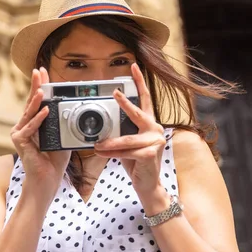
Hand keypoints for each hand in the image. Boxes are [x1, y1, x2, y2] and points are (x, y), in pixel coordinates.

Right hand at [10, 67, 70, 198]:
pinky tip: (46, 110)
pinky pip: (30, 127)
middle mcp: (24, 125)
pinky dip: (39, 119)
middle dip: (36, 85)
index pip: (38, 101)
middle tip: (39, 71)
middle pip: (31, 102)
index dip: (41, 86)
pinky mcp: (20, 141)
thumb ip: (63, 124)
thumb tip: (74, 110)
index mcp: (34, 123)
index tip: (43, 72)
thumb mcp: (63, 137)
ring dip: (37, 99)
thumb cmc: (54, 160)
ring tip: (43, 88)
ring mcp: (20, 132)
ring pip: (29, 112)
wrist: (47, 179)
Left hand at [94, 63, 167, 199]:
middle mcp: (154, 129)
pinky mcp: (150, 154)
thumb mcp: (127, 143)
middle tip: (115, 93)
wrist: (147, 184)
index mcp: (148, 123)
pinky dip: (113, 153)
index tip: (133, 67)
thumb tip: (101, 124)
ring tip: (96, 145)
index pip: (144, 99)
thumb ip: (121, 131)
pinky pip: (128, 152)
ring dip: (110, 142)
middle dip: (125, 103)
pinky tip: (103, 153)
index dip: (139, 82)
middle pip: (138, 113)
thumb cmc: (136, 162)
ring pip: (127, 139)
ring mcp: (155, 141)